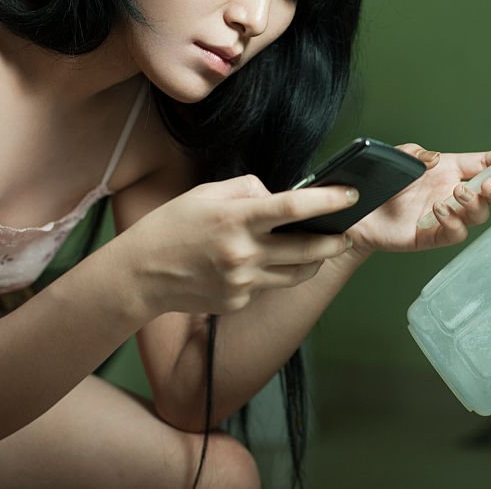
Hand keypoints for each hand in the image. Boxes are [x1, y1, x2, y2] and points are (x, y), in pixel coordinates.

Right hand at [122, 175, 355, 315]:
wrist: (138, 276)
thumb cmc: (171, 227)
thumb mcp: (205, 193)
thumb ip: (248, 189)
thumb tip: (279, 195)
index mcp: (235, 218)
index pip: (294, 207)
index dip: (329, 201)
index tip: (351, 195)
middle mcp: (242, 252)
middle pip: (309, 250)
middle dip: (335, 241)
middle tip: (347, 233)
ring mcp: (242, 282)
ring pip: (297, 274)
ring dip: (314, 261)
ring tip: (321, 248)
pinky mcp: (238, 301)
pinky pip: (269, 285)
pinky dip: (275, 273)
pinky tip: (266, 263)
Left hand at [344, 143, 490, 257]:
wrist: (356, 211)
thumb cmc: (380, 182)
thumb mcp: (397, 157)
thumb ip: (417, 154)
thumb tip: (435, 159)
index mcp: (450, 170)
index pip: (483, 164)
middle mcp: (452, 194)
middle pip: (490, 195)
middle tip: (489, 184)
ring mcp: (445, 217)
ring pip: (477, 216)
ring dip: (473, 204)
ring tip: (457, 194)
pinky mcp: (432, 237)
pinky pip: (454, 234)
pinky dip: (453, 222)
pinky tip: (440, 210)